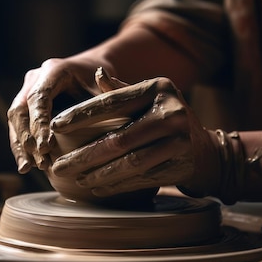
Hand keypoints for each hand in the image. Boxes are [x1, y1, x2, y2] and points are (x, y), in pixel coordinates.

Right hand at [7, 57, 106, 173]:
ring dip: (20, 145)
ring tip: (27, 168)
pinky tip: (27, 165)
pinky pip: (17, 126)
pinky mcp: (25, 105)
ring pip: (14, 119)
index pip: (39, 98)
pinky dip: (20, 145)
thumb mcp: (105, 86)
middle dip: (26, 138)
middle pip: (20, 109)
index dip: (39, 123)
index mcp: (53, 70)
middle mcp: (35, 78)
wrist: (89, 71)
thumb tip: (100, 94)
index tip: (46, 147)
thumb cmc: (100, 81)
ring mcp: (27, 90)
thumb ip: (106, 92)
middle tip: (39, 162)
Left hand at [49, 70, 222, 198]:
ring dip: (97, 173)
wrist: (206, 151)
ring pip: (129, 162)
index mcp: (159, 88)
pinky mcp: (181, 166)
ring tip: (73, 177)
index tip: (55, 126)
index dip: (81, 115)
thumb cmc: (166, 118)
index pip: (112, 102)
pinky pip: (141, 178)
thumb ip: (121, 90)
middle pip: (118, 139)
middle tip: (57, 165)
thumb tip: (95, 74)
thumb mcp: (149, 97)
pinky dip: (116, 184)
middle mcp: (172, 112)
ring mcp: (179, 141)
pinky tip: (95, 187)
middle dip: (83, 155)